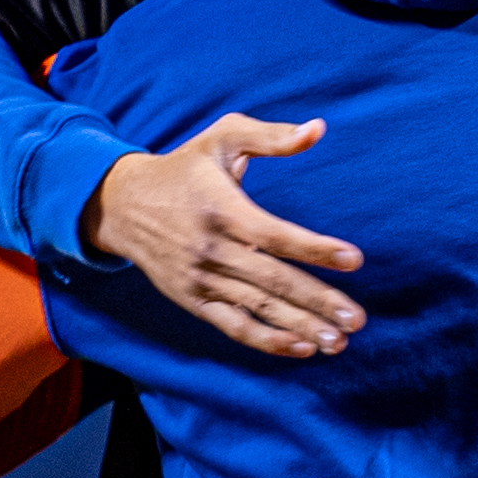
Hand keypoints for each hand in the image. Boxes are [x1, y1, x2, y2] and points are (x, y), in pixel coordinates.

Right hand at [80, 116, 366, 357]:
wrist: (121, 205)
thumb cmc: (184, 168)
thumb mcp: (222, 138)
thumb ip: (270, 136)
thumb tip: (318, 129)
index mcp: (221, 208)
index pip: (273, 234)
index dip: (314, 248)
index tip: (354, 260)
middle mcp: (210, 248)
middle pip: (271, 279)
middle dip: (317, 301)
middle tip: (356, 319)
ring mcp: (200, 279)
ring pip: (257, 308)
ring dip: (300, 328)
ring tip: (339, 343)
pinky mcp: (193, 300)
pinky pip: (233, 326)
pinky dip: (266, 340)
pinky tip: (300, 348)